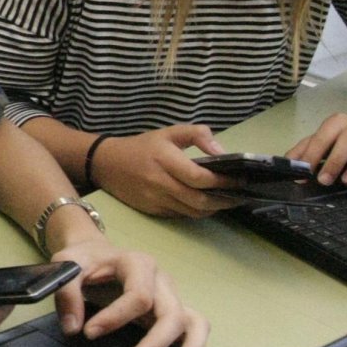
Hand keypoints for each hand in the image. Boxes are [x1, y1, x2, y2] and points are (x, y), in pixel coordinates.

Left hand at [51, 237, 208, 346]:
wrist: (97, 253)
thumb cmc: (86, 260)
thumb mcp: (68, 264)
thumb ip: (67, 292)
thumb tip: (73, 327)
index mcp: (137, 263)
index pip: (138, 294)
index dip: (116, 316)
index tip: (89, 333)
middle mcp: (160, 279)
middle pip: (171, 311)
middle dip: (157, 340)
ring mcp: (170, 296)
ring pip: (194, 320)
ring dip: (190, 346)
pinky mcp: (173, 310)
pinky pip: (196, 326)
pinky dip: (195, 345)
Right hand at [92, 124, 242, 217]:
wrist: (107, 164)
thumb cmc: (143, 146)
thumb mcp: (169, 132)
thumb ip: (197, 135)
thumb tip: (221, 151)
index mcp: (165, 159)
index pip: (199, 177)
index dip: (222, 181)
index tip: (239, 179)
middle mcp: (159, 182)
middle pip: (198, 200)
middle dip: (223, 200)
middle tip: (239, 195)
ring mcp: (155, 200)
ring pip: (192, 212)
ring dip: (212, 209)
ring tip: (226, 200)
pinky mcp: (152, 211)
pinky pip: (180, 215)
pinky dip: (196, 211)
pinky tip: (205, 204)